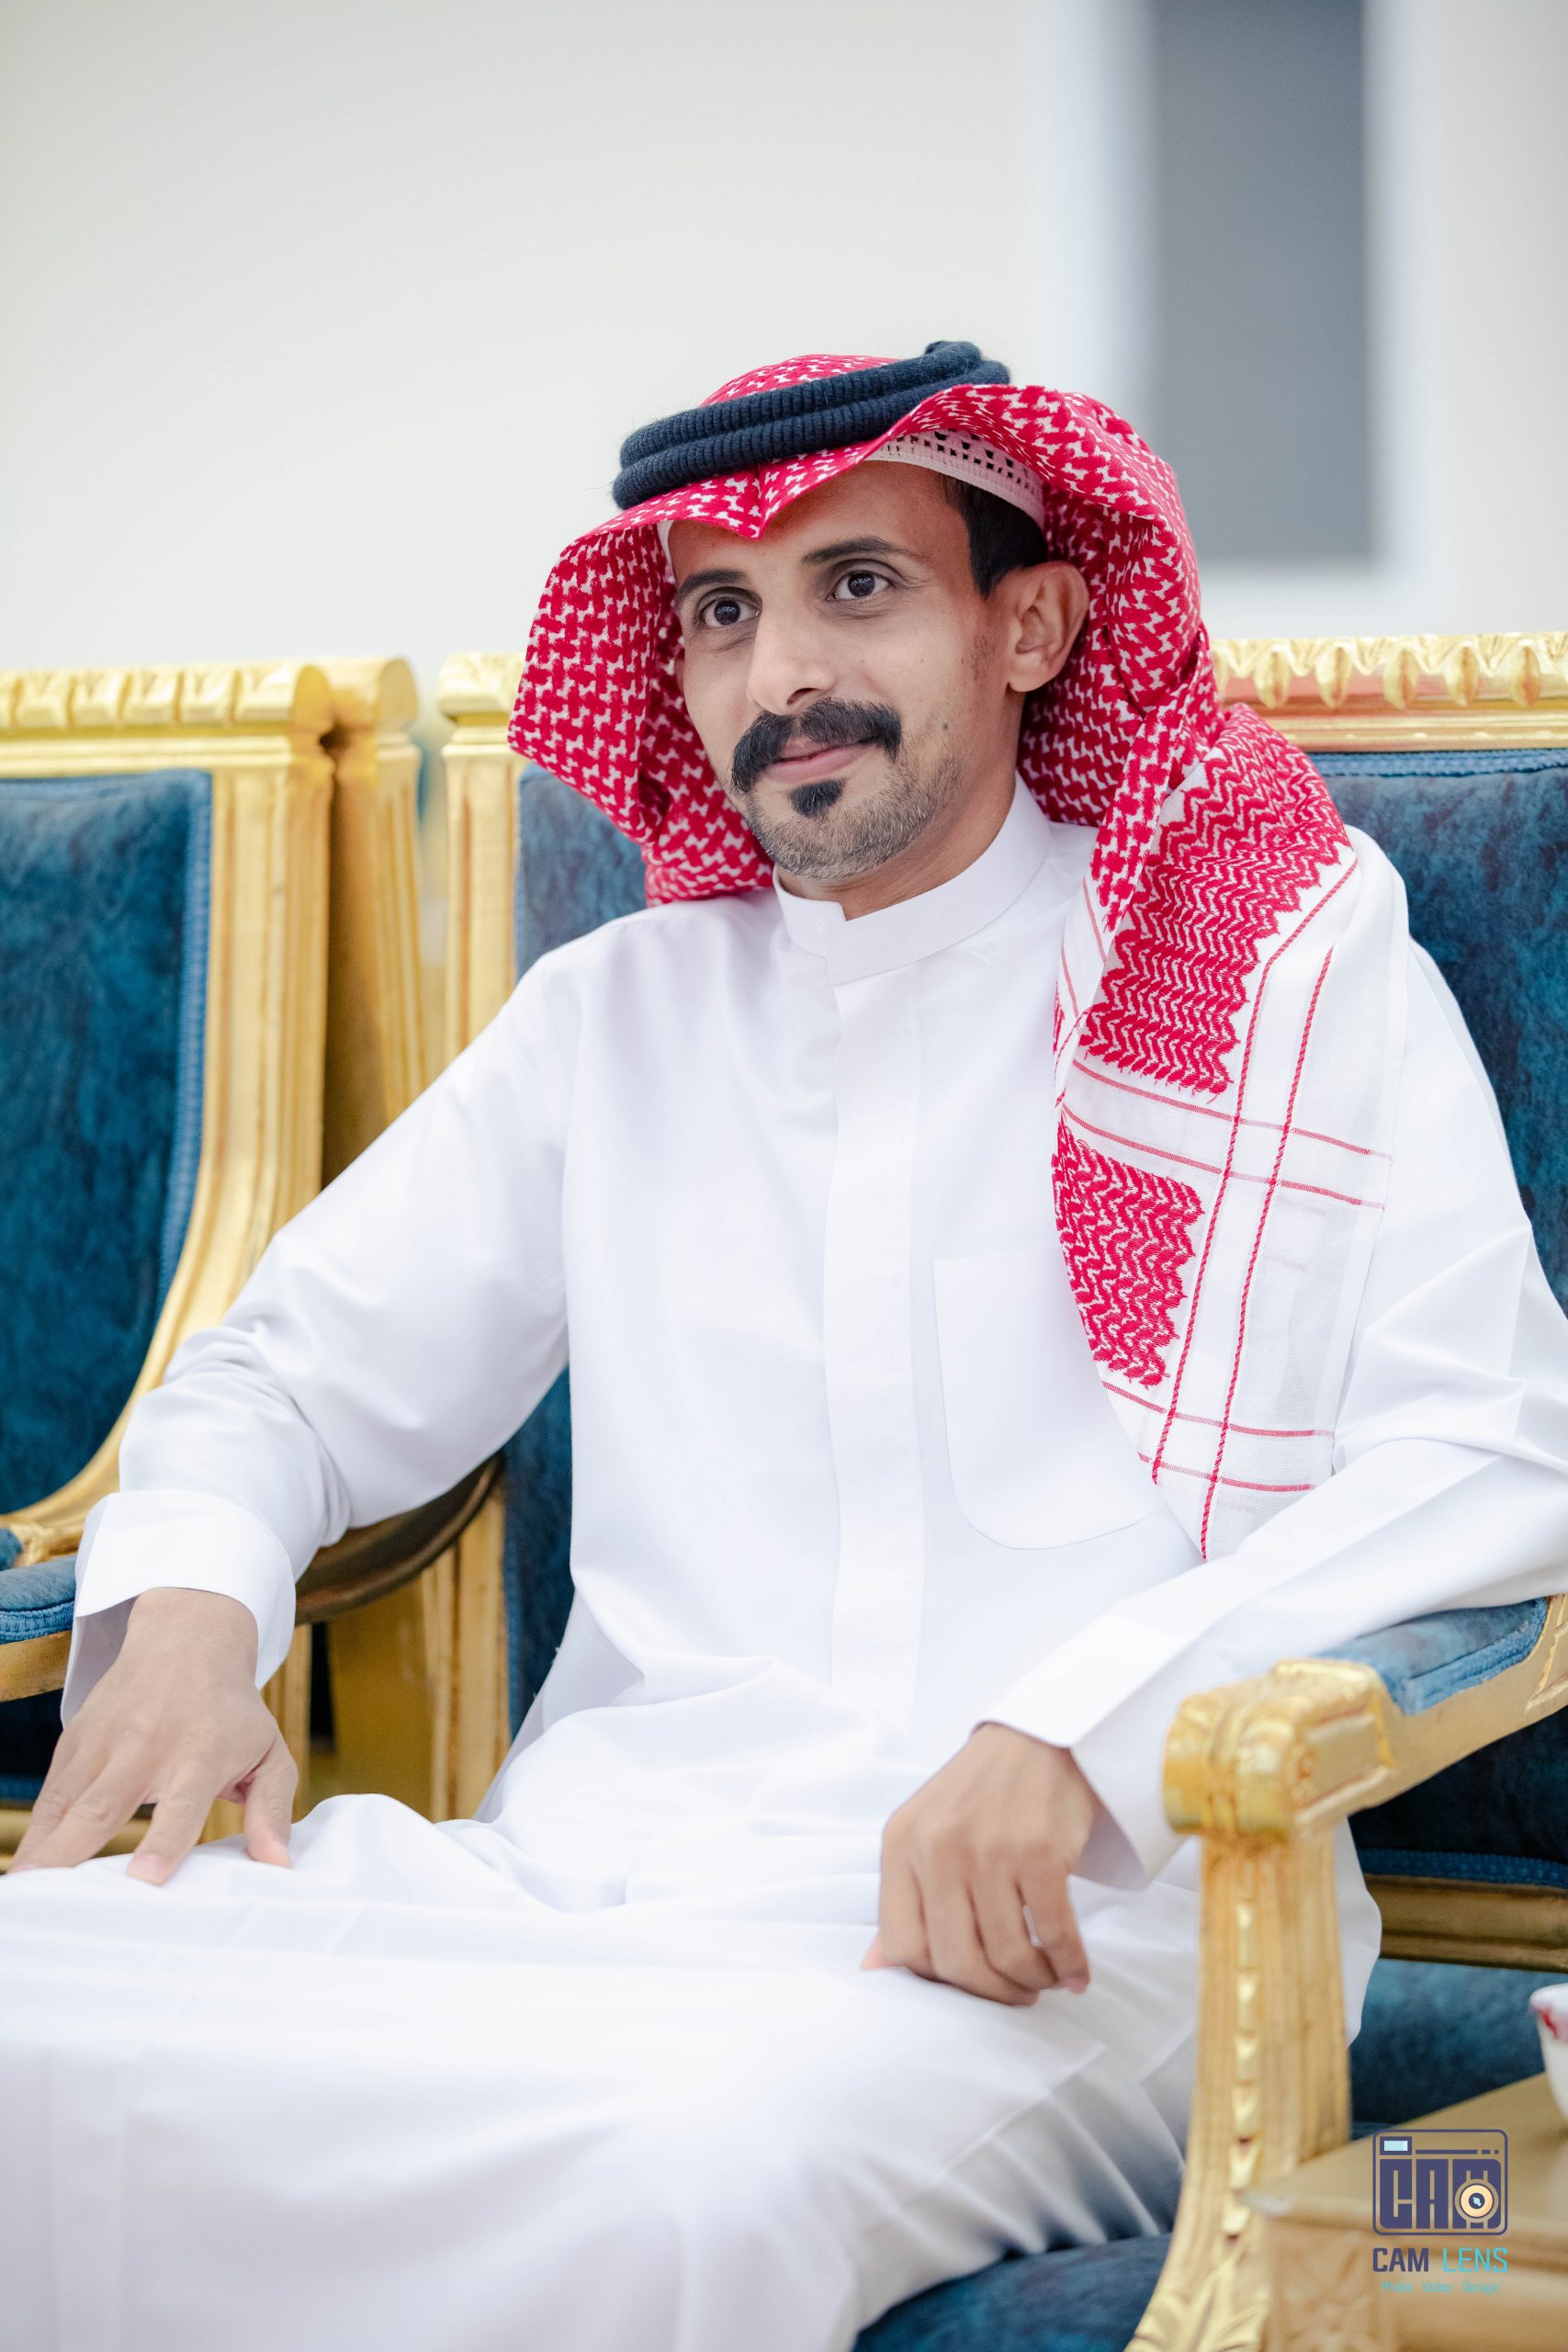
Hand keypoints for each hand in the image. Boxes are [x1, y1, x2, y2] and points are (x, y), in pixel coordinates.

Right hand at [10, 1587, 295, 1883]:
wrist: (186, 1640)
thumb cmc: (233, 1711)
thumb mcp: (269, 1752)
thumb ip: (271, 1810)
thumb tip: (277, 1866)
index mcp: (200, 1754)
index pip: (182, 1803)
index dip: (164, 1841)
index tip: (145, 1878)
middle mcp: (146, 1748)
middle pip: (104, 1807)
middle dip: (72, 1854)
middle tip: (48, 1899)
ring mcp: (104, 1743)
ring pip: (65, 1803)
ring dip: (42, 1848)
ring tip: (25, 1893)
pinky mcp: (75, 1741)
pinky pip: (50, 1794)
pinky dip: (36, 1830)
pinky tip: (27, 1867)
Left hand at [863, 1724, 1097, 2005]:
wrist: (1040, 1737)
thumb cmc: (981, 1794)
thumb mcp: (924, 1835)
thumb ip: (903, 1899)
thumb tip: (874, 1970)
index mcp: (900, 1845)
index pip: (903, 1947)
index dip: (937, 1981)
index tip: (968, 1983)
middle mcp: (938, 1848)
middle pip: (956, 1961)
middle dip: (992, 1992)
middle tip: (1017, 1993)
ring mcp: (988, 1849)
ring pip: (1008, 1954)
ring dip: (1033, 1980)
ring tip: (1046, 1978)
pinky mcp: (1039, 1851)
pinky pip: (1054, 1932)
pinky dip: (1069, 1963)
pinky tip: (1075, 1971)